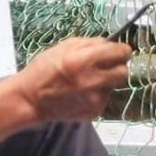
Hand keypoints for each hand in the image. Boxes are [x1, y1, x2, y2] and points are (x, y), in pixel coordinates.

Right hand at [13, 38, 130, 121]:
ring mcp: (95, 99)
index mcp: (84, 61)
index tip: (118, 50)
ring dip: (105, 81)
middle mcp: (94, 81)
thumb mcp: (63, 47)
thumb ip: (89, 43)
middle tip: (105, 65)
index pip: (120, 53)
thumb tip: (108, 43)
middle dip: (117, 66)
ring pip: (113, 86)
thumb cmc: (43, 69)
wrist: (32, 99)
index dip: (121, 50)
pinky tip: (81, 92)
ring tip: (86, 80)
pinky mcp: (94, 112)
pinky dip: (96, 94)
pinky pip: (103, 99)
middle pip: (123, 72)